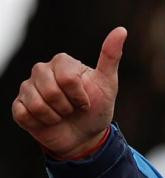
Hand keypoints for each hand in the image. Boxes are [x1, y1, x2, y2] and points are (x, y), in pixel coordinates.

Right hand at [10, 27, 125, 157]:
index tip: (86, 101)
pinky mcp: (19, 106)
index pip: (67, 79)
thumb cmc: (96, 108)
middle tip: (73, 109)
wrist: (85, 136)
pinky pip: (24, 114)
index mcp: (61, 63)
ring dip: (56, 117)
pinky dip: (41, 123)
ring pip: (37, 104)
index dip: (80, 96)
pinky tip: (48, 121)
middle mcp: (41, 71)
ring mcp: (28, 87)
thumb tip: (121, 31)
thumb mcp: (108, 84)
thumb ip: (110, 57)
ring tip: (62, 115)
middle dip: (68, 107)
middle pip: (52, 91)